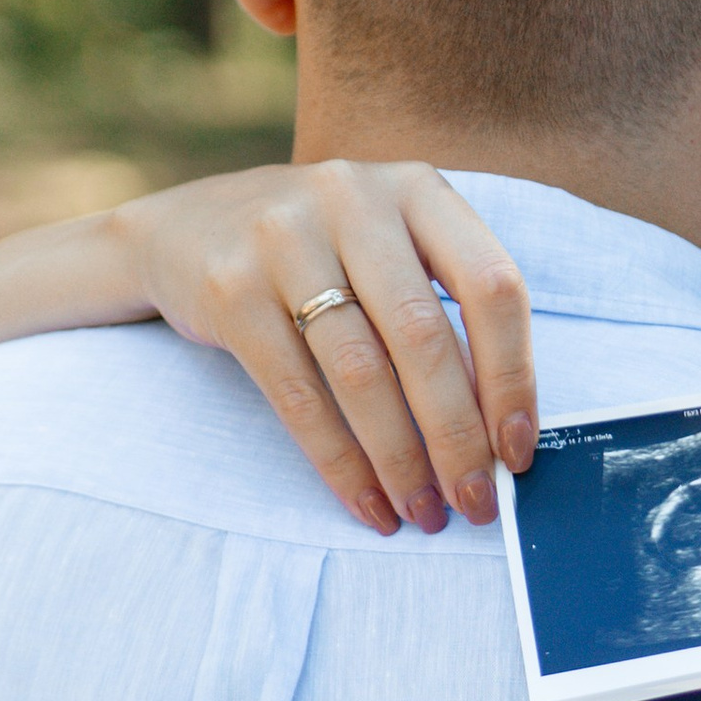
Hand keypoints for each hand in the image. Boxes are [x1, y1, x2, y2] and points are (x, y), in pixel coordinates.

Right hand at [116, 160, 538, 533]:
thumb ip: (442, 312)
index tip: (518, 450)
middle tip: (474, 501)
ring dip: (401, 459)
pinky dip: (340, 462)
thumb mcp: (387, 248)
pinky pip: (297, 395)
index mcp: (416, 189)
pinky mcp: (230, 287)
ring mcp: (284, 238)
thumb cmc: (317, 254)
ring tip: (422, 511)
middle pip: (424, 337)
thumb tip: (498, 433)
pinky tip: (367, 501)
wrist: (182, 229)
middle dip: (457, 436)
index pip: (491, 287)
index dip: (513, 377)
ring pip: (361, 372)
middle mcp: (353, 199)